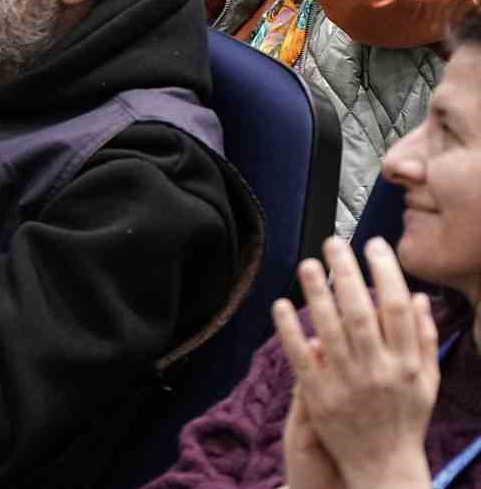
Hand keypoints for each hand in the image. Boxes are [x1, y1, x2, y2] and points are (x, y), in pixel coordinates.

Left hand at [274, 237, 438, 488]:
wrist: (383, 466)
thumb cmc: (406, 419)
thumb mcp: (427, 382)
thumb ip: (425, 339)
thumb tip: (418, 296)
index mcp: (408, 364)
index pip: (398, 308)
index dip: (385, 272)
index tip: (373, 244)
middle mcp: (379, 371)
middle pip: (361, 312)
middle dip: (347, 272)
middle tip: (333, 242)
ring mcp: (347, 383)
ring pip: (329, 329)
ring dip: (317, 293)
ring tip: (307, 264)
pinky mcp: (318, 396)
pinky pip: (300, 356)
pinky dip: (289, 330)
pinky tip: (280, 304)